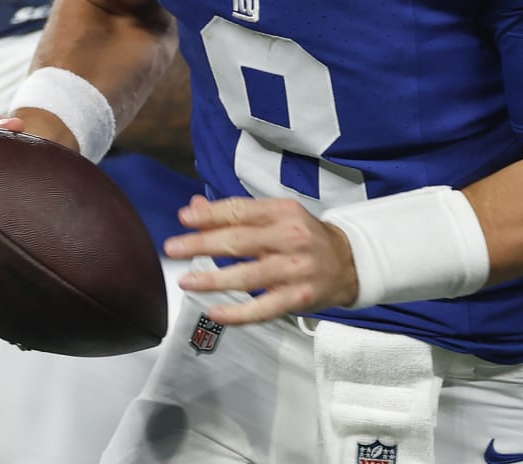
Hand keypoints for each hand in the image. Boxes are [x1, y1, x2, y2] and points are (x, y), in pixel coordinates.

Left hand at [166, 194, 356, 322]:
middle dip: (202, 244)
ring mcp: (296, 270)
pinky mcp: (300, 298)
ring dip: (213, 280)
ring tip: (186, 281)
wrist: (350, 263)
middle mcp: (290, 238)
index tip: (184, 219)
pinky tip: (215, 312)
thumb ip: (236, 213)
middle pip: (240, 241)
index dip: (210, 215)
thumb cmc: (304, 237)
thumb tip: (193, 208)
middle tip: (173, 248)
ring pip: (249, 276)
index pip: (240, 211)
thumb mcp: (276, 216)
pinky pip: (264, 309)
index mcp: (282, 212)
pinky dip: (238, 313)